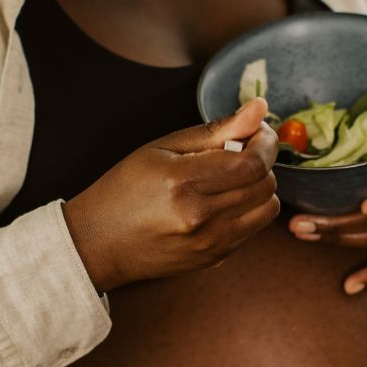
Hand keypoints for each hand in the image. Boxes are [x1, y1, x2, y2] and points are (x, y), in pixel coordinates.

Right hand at [63, 98, 279, 292]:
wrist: (98, 242)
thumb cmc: (125, 188)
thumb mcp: (163, 148)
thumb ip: (215, 130)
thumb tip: (259, 107)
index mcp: (183, 183)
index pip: (252, 162)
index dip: (265, 142)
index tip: (258, 131)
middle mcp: (200, 218)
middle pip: (265, 185)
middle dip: (262, 161)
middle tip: (241, 149)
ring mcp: (209, 244)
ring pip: (267, 209)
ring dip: (259, 187)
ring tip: (232, 177)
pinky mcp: (214, 259)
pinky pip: (253, 229)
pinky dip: (247, 209)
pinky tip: (222, 201)